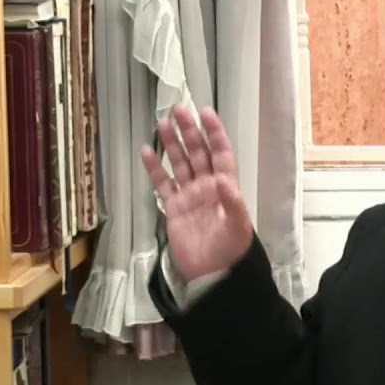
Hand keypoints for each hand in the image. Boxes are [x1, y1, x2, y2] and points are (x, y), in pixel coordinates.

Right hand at [141, 104, 253, 280]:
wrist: (212, 274)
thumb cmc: (230, 250)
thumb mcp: (237, 226)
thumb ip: (232, 203)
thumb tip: (222, 180)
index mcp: (226, 187)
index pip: (221, 154)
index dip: (214, 133)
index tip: (205, 113)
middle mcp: (208, 187)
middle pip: (198, 153)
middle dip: (190, 131)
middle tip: (178, 110)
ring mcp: (190, 196)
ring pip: (180, 164)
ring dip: (172, 144)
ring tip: (162, 123)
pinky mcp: (174, 208)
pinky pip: (163, 184)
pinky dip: (155, 168)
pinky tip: (147, 151)